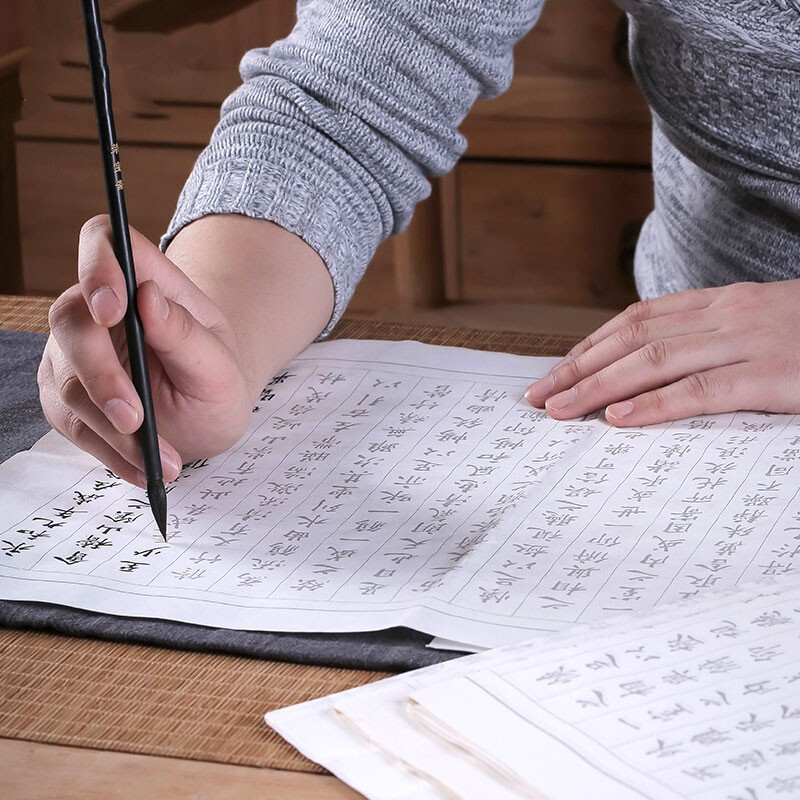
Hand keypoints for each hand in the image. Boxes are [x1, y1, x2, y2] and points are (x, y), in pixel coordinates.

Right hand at [38, 216, 253, 487]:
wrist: (209, 414)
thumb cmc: (219, 380)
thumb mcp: (220, 366)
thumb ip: (185, 333)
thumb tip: (147, 296)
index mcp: (144, 282)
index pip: (104, 243)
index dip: (98, 266)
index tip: (114, 309)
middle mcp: (99, 311)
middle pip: (72, 322)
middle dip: (103, 376)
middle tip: (136, 419)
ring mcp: (75, 353)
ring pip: (68, 384)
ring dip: (114, 430)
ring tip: (165, 461)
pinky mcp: (66, 396)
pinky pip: (73, 425)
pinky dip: (110, 453)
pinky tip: (145, 471)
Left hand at [523, 280, 799, 425]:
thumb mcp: (762, 326)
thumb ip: (713, 340)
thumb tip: (654, 375)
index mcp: (722, 303)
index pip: (637, 319)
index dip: (591, 344)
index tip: (557, 369)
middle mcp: (728, 315)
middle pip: (631, 338)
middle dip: (578, 367)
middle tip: (538, 396)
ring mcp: (751, 342)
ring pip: (653, 361)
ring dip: (598, 387)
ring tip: (559, 410)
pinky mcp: (775, 376)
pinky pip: (701, 390)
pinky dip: (655, 406)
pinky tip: (619, 421)